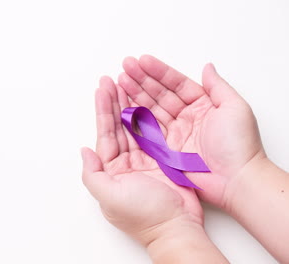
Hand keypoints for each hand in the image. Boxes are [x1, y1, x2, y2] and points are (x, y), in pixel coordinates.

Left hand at [81, 76, 203, 244]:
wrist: (176, 228)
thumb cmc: (143, 216)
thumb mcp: (109, 197)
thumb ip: (92, 173)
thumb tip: (84, 151)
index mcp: (111, 170)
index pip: (105, 134)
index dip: (103, 110)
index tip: (102, 89)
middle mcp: (126, 163)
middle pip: (118, 126)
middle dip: (114, 102)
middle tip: (112, 79)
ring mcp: (146, 160)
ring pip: (135, 126)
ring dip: (130, 105)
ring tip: (126, 83)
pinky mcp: (163, 159)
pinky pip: (154, 133)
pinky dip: (149, 116)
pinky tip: (145, 101)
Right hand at [116, 55, 264, 209]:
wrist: (235, 180)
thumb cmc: (239, 145)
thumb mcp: (234, 108)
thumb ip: (217, 86)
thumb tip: (207, 67)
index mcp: (201, 105)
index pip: (176, 84)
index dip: (158, 72)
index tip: (142, 61)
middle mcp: (186, 118)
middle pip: (159, 95)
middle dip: (141, 80)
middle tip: (125, 67)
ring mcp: (174, 134)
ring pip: (150, 110)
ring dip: (134, 95)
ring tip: (120, 81)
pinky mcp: (165, 151)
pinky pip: (146, 131)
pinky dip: (134, 118)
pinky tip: (123, 105)